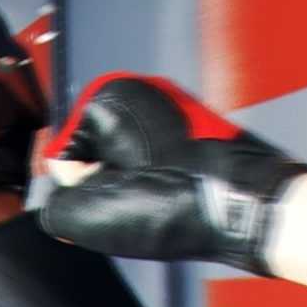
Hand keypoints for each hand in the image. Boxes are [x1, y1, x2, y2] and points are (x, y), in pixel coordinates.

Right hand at [38, 74, 306, 275]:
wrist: (250, 208)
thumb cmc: (176, 203)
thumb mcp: (88, 213)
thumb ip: (56, 206)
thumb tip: (75, 200)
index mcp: (111, 95)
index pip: (61, 155)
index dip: (79, 189)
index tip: (110, 200)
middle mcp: (144, 92)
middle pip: (95, 157)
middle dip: (106, 186)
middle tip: (135, 206)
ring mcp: (174, 113)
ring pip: (127, 166)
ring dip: (134, 192)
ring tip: (160, 206)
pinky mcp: (198, 137)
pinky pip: (158, 168)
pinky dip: (160, 189)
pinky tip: (176, 203)